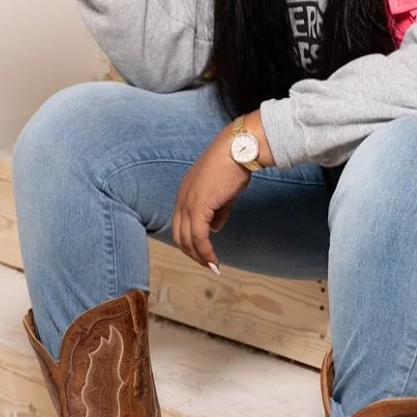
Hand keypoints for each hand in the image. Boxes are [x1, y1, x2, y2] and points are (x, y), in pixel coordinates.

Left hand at [172, 135, 248, 271]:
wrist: (237, 149)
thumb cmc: (233, 165)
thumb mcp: (223, 193)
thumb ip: (217, 211)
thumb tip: (214, 228)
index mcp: (184, 193)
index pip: (180, 225)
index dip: (190, 242)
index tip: (203, 254)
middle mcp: (181, 199)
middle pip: (179, 235)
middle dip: (192, 253)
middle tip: (207, 264)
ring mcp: (188, 203)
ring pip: (187, 239)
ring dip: (199, 256)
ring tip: (212, 266)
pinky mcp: (199, 207)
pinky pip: (199, 236)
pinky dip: (206, 251)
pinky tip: (215, 260)